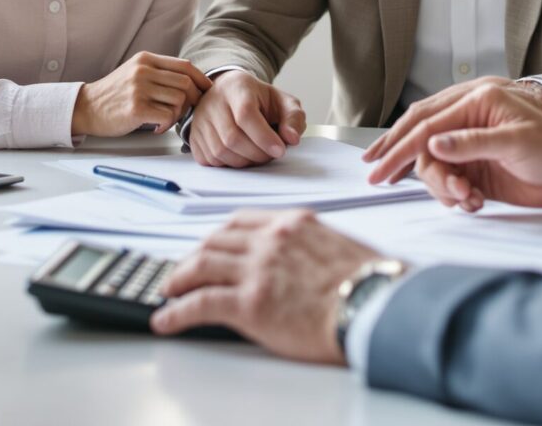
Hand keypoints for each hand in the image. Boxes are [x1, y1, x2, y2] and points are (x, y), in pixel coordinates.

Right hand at [71, 52, 211, 136]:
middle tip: (184, 112)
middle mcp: (143, 70)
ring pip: (179, 100)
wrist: (86, 107)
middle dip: (192, 100)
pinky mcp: (136, 108)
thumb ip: (160, 72)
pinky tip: (156, 127)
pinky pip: (167, 116)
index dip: (201, 79)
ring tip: (166, 119)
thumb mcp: (136, 72)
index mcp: (146, 59)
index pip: (185, 66)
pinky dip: (167, 124)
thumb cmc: (115, 94)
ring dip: (178, 114)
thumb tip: (193, 81)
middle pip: (186, 83)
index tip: (207, 91)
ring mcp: (139, 88)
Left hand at [151, 210, 382, 363]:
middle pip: (215, 240)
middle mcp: (271, 239)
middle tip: (182, 271)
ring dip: (178, 279)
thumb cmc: (372, 284)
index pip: (242, 221)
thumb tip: (303, 265)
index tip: (209, 246)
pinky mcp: (249, 302)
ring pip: (200, 265)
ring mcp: (258, 268)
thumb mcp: (340, 248)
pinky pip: (198, 303)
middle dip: (194, 256)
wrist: (376, 305)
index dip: (219, 236)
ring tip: (167, 292)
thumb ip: (312, 248)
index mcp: (294, 223)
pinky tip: (165, 320)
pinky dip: (175, 312)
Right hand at [186, 72, 305, 166]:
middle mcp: (213, 101)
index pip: (246, 115)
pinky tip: (241, 155)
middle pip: (232, 137)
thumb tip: (291, 138)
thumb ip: (294, 117)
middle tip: (270, 154)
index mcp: (237, 87)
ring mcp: (199, 119)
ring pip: (219, 151)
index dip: (264, 137)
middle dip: (257, 153)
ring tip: (257, 155)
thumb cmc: (259, 100)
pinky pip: (209, 159)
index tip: (280, 150)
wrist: (231, 94)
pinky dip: (228, 164)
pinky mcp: (193, 135)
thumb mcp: (283, 102)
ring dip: (244, 161)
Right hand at [361, 82, 541, 210]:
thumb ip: (472, 143)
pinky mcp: (474, 168)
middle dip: (402, 161)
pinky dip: (451, 195)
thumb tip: (433, 143)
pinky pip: (447, 181)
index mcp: (477, 102)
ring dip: (441, 187)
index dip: (401, 145)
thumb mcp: (515, 142)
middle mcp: (469, 120)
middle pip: (421, 139)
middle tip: (380, 179)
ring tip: (466, 199)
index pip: (428, 124)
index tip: (380, 166)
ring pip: (433, 164)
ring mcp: (470, 145)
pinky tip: (471, 201)